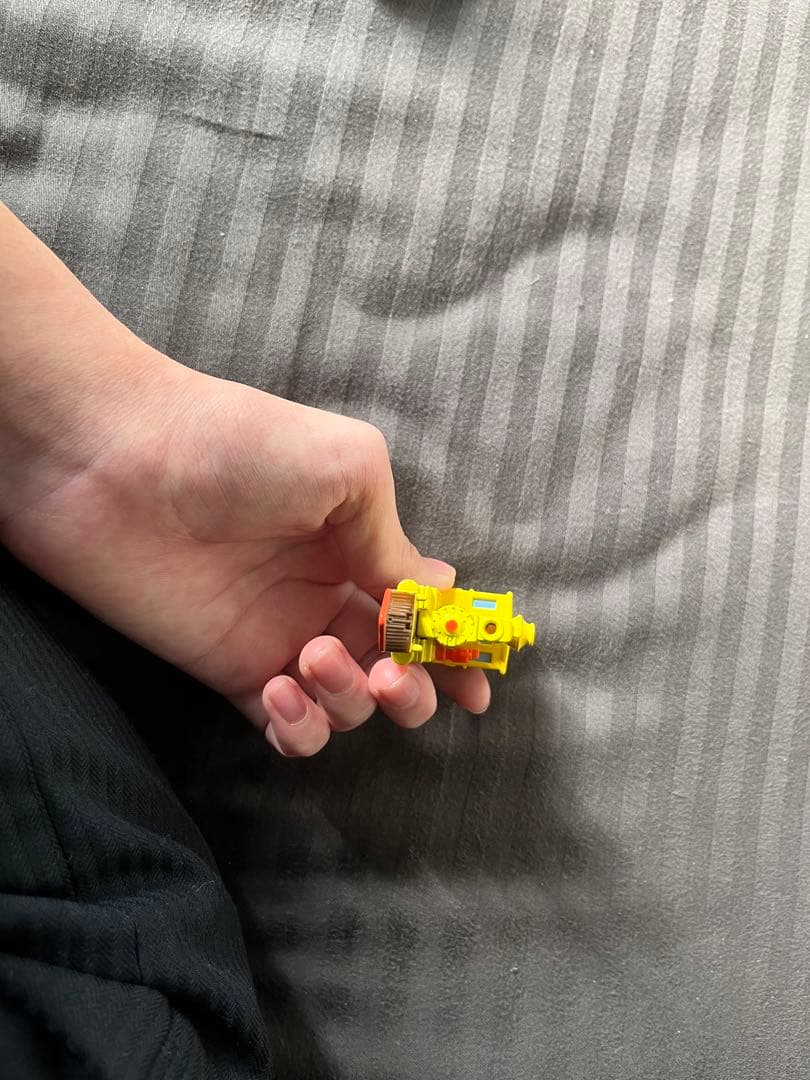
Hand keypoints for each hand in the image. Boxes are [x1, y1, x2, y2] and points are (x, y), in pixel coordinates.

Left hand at [0, 206, 488, 755]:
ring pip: (347, 705)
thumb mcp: (347, 468)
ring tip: (313, 658)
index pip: (424, 610)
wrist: (119, 462)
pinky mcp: (231, 670)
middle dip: (412, 687)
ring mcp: (279, 636)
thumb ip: (392, 543)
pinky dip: (300, 730)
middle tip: (392, 675)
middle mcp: (326, 594)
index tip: (478, 683)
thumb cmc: (238, 444)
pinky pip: (286, 728)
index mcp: (360, 544)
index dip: (456, 650)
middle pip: (396, 669)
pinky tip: (279, 694)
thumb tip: (434, 595)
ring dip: (351, 699)